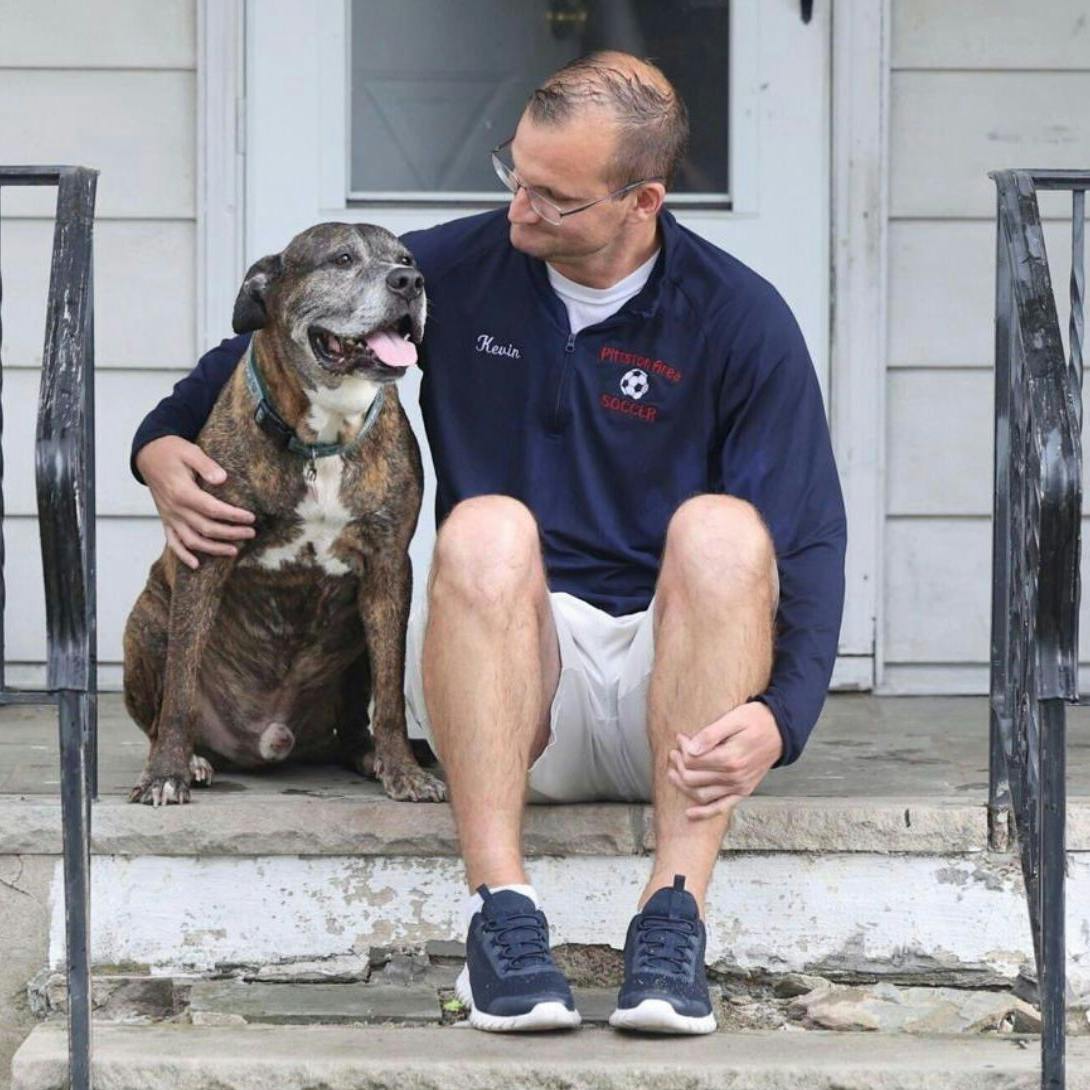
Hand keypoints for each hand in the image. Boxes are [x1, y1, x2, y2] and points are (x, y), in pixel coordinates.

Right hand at [135, 436, 254, 568]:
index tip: (251, 518)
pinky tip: (196, 564)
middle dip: (231, 533)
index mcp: (183, 492)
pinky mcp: (166, 520)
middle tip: (251, 533)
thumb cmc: (172, 451)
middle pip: (206, 528)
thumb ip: (206, 465)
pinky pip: (172, 542)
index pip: (213, 509)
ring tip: (234, 550)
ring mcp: (169, 517)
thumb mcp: (190, 451)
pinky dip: (183, 555)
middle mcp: (175, 509)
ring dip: (214, 549)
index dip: (233, 516)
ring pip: (192, 541)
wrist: (148, 455)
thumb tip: (222, 478)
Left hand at [667, 700, 782, 820]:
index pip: (693, 760)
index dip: (682, 749)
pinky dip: (704, 813)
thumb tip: (690, 749)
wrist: (781, 731)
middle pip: (693, 778)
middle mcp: (735, 777)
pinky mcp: (743, 791)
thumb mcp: (734, 718)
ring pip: (701, 794)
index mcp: (731, 758)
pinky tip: (689, 814)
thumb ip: (711, 734)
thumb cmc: (756, 720)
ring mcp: (739, 787)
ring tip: (673, 772)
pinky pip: (721, 807)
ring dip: (683, 785)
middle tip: (674, 753)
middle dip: (678, 765)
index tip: (681, 738)